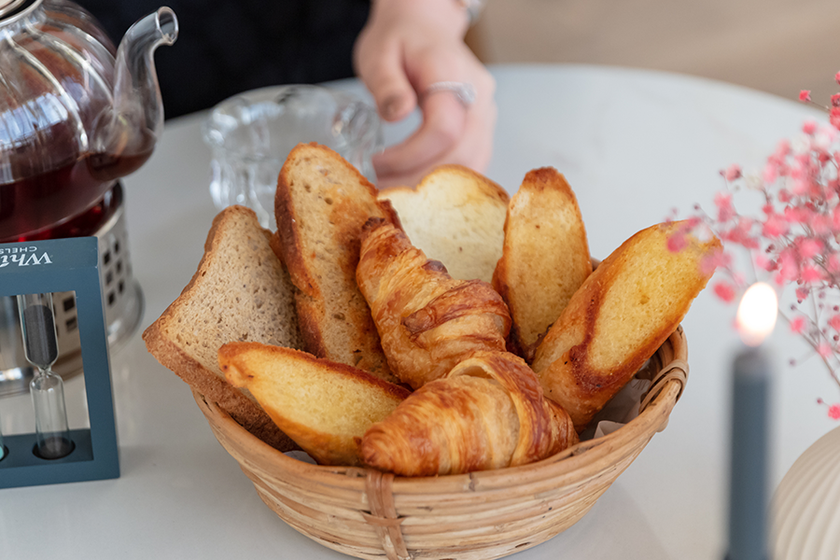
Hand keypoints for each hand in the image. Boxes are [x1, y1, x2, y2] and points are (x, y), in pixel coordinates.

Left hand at [353, 0, 496, 187]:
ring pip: (473, 165)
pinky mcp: (483, 126)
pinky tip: (417, 184)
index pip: (443, 129)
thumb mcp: (379, 53)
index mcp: (451, 72)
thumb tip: (397, 115)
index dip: (410, 155)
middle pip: (462, 154)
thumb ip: (387, 84)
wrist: (424, 25)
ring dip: (434, 188)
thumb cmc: (400, 38)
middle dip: (419, 179)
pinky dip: (447, 182)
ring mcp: (486, 112)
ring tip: (397, 189)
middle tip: (383, 186)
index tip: (378, 162)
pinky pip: (474, 162)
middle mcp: (478, 95)